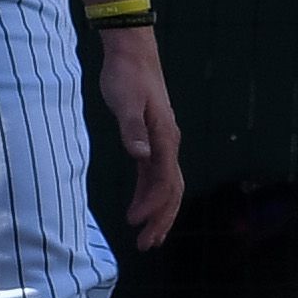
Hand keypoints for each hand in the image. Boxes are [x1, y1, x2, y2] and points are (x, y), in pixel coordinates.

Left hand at [97, 26, 184, 249]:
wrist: (133, 52)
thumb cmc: (127, 75)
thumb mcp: (125, 101)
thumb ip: (132, 129)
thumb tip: (141, 156)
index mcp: (165, 137)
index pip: (164, 181)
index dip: (151, 205)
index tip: (133, 222)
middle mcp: (169, 143)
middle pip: (172, 191)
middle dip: (162, 219)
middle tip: (146, 245)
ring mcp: (163, 143)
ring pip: (167, 186)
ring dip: (157, 212)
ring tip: (145, 236)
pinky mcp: (153, 140)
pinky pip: (156, 175)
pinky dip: (150, 195)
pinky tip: (138, 208)